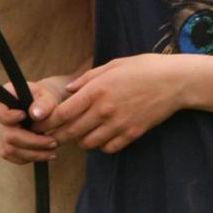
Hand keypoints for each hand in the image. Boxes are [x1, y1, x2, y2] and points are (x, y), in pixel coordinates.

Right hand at [0, 75, 71, 164]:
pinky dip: (30, 157)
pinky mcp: (2, 147)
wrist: (41, 106)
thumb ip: (43, 103)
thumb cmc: (42, 97)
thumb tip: (36, 114)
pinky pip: (13, 157)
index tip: (26, 116)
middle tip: (52, 142)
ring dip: (33, 153)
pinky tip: (44, 154)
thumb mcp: (46, 95)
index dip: (9, 117)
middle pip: (7, 136)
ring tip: (52, 151)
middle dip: (32, 142)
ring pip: (10, 150)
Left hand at [48, 55, 182, 153]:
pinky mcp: (132, 134)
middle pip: (71, 132)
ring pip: (88, 143)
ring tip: (78, 133)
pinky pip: (108, 148)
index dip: (47, 122)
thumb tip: (68, 91)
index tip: (39, 124)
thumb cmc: (143, 68)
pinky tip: (100, 136)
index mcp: (97, 90)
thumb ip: (87, 79)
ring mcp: (119, 124)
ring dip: (79, 140)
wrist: (174, 81)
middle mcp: (105, 110)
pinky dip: (100, 145)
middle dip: (56, 136)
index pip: (63, 114)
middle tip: (50, 135)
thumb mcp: (112, 65)